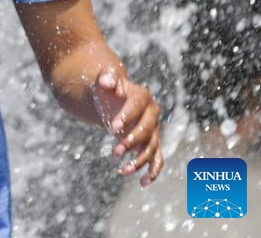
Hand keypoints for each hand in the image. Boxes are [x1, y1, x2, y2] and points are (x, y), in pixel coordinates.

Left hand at [93, 69, 163, 186]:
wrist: (113, 99)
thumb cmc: (107, 90)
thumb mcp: (103, 81)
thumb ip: (106, 78)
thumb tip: (107, 81)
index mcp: (142, 96)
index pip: (137, 107)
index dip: (127, 117)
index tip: (112, 128)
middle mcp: (152, 114)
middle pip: (146, 130)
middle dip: (132, 142)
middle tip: (114, 152)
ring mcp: (153, 130)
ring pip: (152, 148)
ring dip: (139, 160)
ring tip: (122, 170)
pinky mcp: (151, 144)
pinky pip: (157, 159)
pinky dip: (153, 172)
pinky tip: (142, 183)